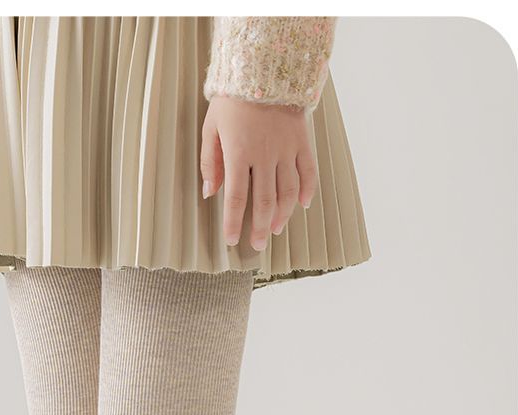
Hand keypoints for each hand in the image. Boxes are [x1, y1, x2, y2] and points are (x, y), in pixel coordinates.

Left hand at [200, 96, 317, 250]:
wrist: (264, 66)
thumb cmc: (232, 99)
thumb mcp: (211, 127)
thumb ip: (209, 163)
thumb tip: (209, 194)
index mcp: (239, 153)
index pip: (236, 197)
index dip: (234, 222)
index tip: (232, 240)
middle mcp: (265, 155)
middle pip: (265, 201)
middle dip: (261, 227)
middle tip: (258, 244)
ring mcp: (286, 148)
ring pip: (288, 191)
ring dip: (283, 215)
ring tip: (276, 229)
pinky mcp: (302, 140)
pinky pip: (308, 171)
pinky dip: (307, 190)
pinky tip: (302, 205)